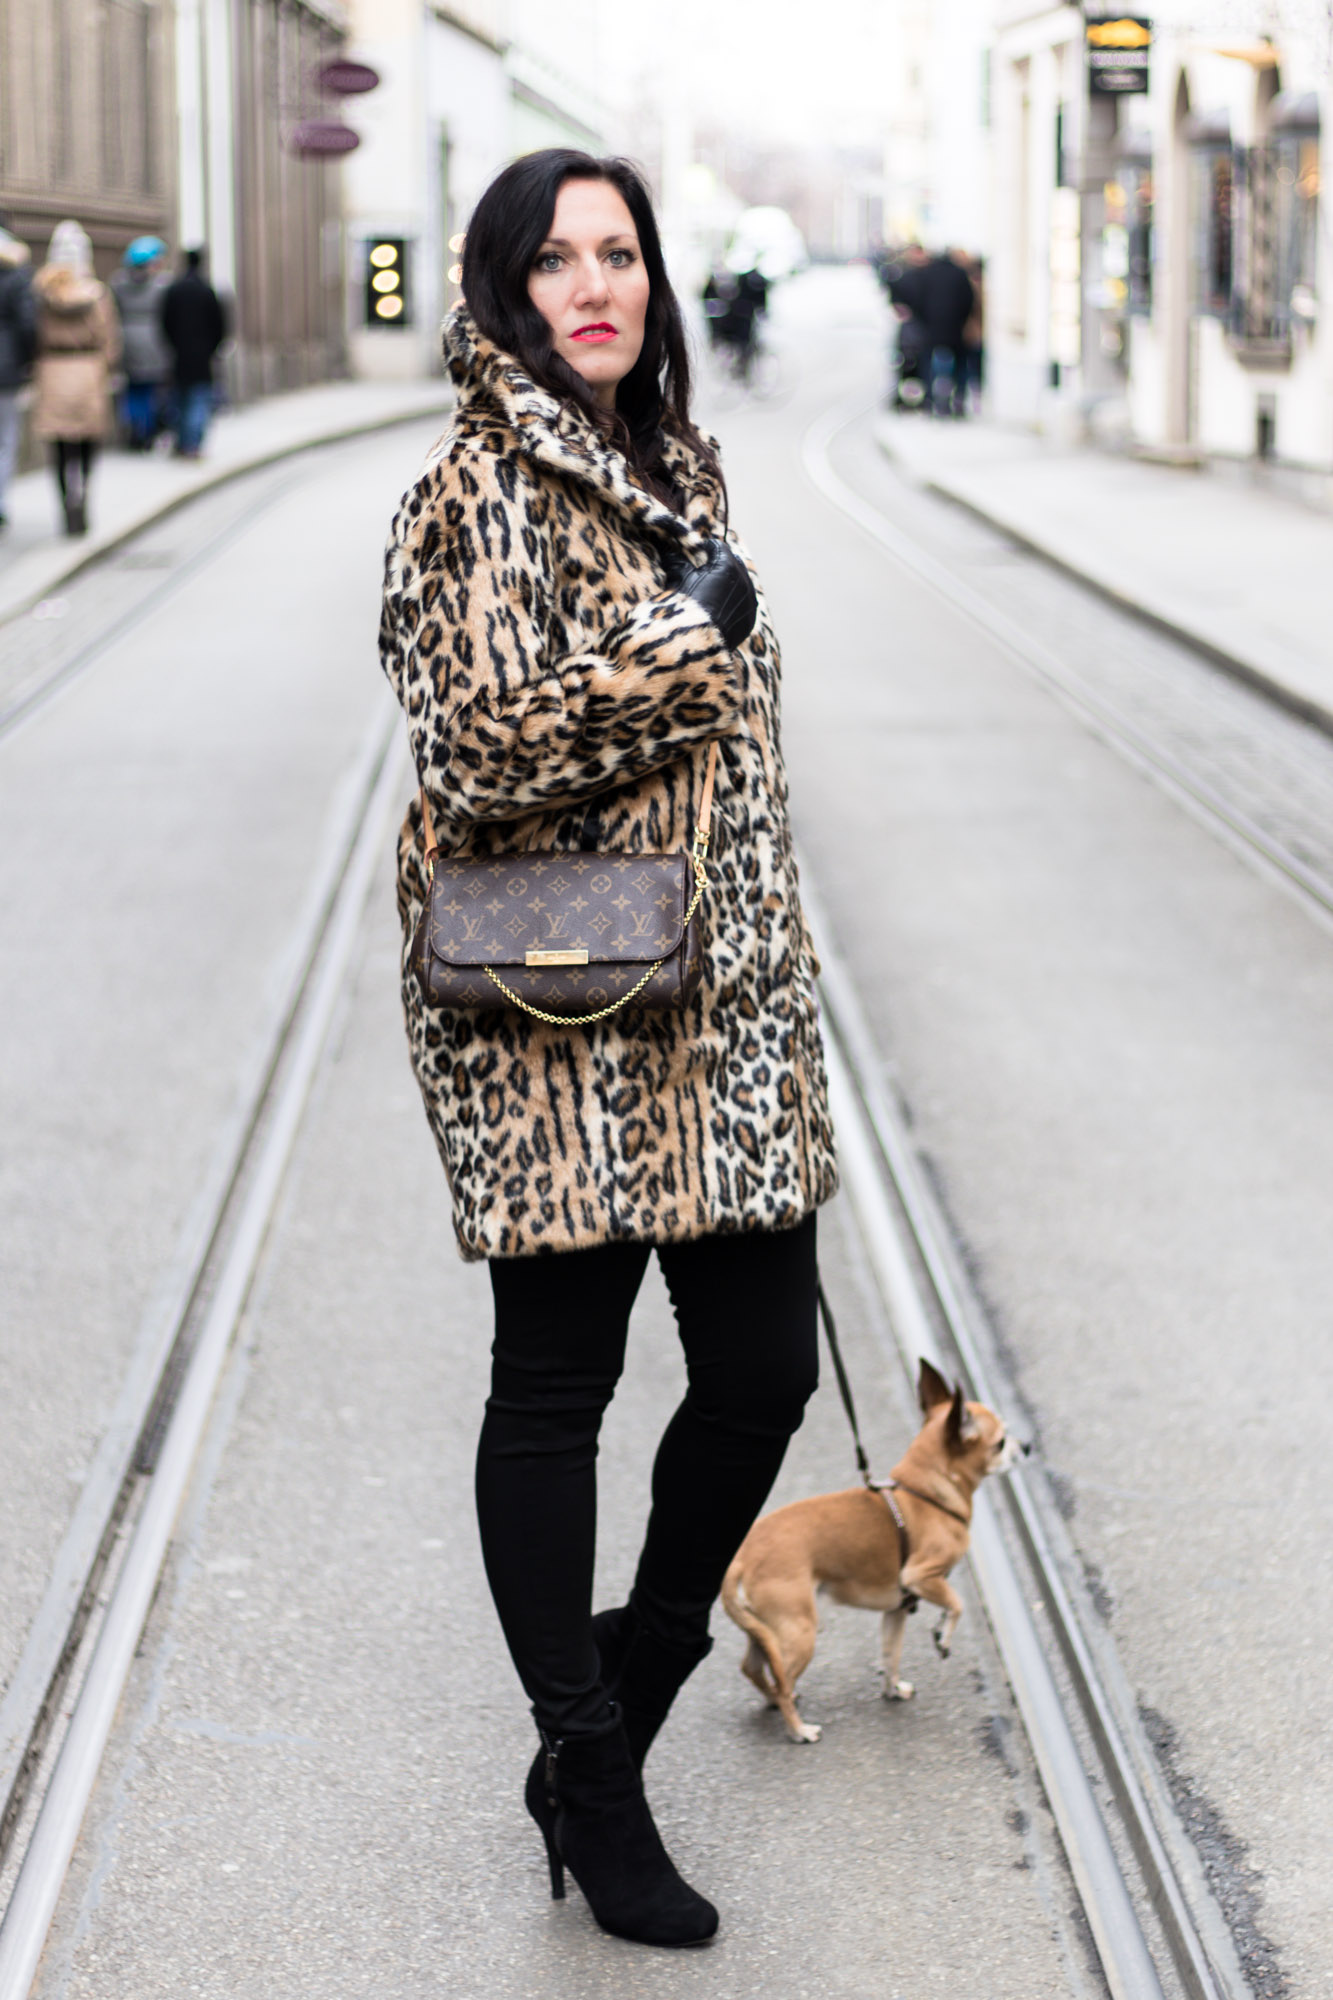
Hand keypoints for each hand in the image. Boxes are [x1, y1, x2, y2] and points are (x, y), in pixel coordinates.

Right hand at [665, 536, 757, 650]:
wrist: (699, 642)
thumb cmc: (687, 609)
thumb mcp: (681, 582)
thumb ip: (679, 564)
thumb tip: (669, 553)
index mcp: (727, 565)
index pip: (718, 548)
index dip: (708, 548)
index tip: (702, 550)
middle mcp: (743, 580)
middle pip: (734, 563)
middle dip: (723, 563)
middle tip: (710, 567)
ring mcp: (749, 600)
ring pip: (742, 583)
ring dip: (732, 582)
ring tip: (717, 587)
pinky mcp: (750, 617)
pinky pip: (745, 603)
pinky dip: (736, 601)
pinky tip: (723, 606)